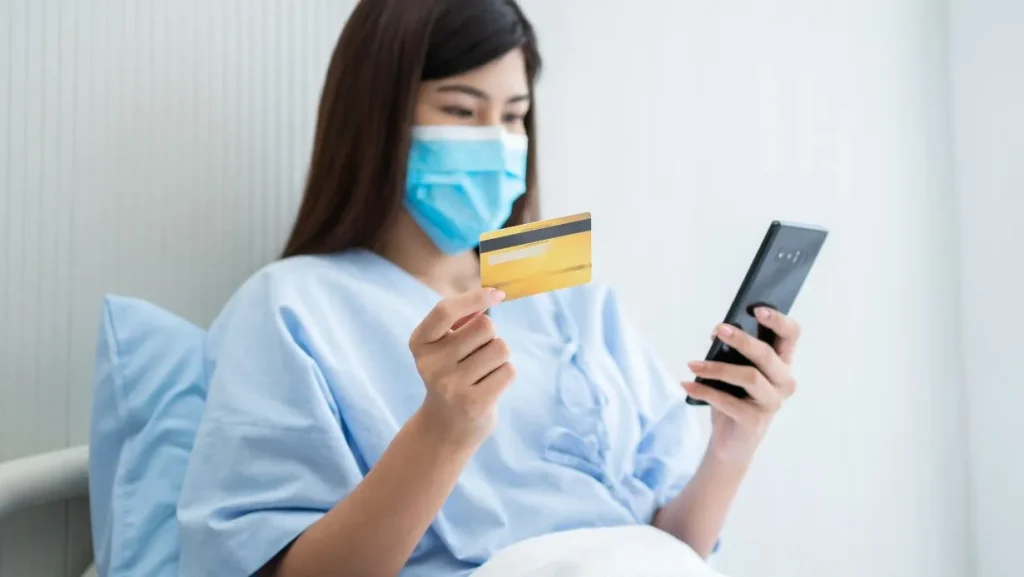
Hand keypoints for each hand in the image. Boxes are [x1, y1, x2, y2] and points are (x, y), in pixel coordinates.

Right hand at [409, 287, 514, 445]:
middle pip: (485, 326)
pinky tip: (489, 387)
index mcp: (420, 343)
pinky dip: (505, 375)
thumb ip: (462, 319)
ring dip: (499, 357)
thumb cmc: (451, 374)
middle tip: (478, 355)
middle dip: (491, 336)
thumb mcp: (444, 346)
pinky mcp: (474, 404)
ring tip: (483, 372)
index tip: (497, 293)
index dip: (475, 297)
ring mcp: (451, 386)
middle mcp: (430, 364)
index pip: (445, 310)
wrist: (444, 428)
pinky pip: (508, 371)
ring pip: (500, 348)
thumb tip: (493, 294)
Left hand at [683, 307, 800, 463]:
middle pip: (767, 355)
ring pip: (749, 377)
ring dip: (717, 368)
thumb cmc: (734, 399)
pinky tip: (687, 385)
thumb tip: (718, 332)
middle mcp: (784, 382)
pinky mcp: (755, 421)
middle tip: (718, 329)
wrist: (730, 442)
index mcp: (782, 365)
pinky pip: (728, 401)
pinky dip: (704, 391)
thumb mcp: (734, 372)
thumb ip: (733, 353)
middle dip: (742, 339)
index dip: (778, 320)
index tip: (757, 309)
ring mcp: (772, 403)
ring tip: (693, 364)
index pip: (791, 336)